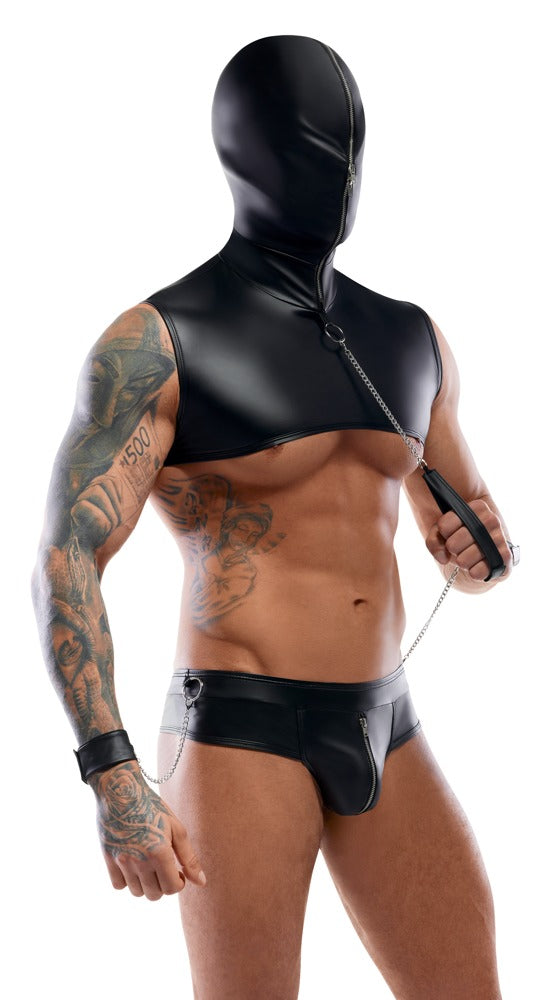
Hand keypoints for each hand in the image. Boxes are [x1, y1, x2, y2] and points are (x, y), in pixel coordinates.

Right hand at [90, 761, 206, 899]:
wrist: (120, 790)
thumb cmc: (152, 807)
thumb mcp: (176, 828)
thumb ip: (189, 858)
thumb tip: (201, 882)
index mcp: (159, 852)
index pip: (172, 888)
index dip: (178, 883)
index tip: (178, 872)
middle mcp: (139, 860)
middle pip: (154, 894)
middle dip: (163, 884)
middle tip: (164, 868)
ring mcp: (121, 860)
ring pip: (136, 892)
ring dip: (146, 884)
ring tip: (149, 866)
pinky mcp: (108, 858)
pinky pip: (118, 885)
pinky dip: (127, 880)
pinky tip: (133, 865)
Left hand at [425, 498, 511, 580]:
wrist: (481, 555)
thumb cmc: (460, 538)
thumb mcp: (443, 532)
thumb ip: (435, 539)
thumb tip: (443, 557)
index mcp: (476, 507)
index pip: (444, 526)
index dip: (442, 534)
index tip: (450, 533)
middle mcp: (491, 519)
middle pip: (453, 544)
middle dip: (452, 550)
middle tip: (460, 547)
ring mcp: (500, 538)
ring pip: (463, 560)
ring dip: (462, 562)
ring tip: (468, 556)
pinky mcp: (506, 558)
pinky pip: (479, 571)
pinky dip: (473, 573)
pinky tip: (475, 567)